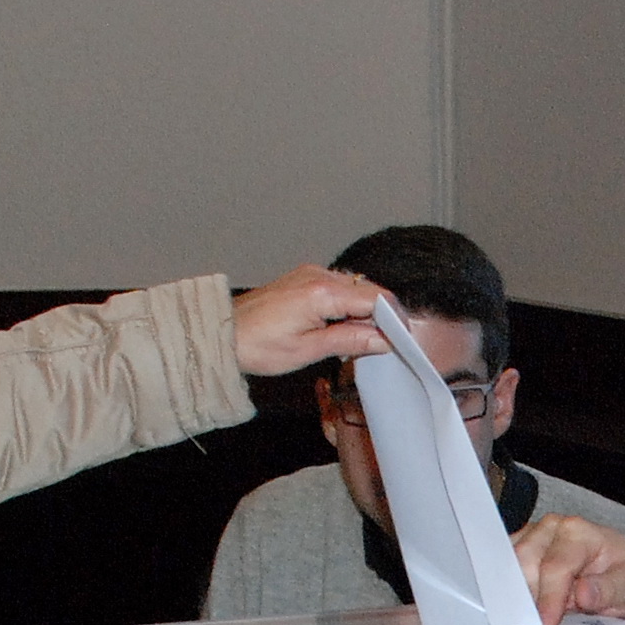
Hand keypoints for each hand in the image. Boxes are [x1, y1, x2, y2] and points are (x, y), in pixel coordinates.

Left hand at [229, 263, 389, 375]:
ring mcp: (310, 274)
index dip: (394, 318)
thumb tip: (382, 339)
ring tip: (356, 340)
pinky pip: (338, 288)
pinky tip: (339, 327)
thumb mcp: (308, 350)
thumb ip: (349, 341)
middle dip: (380, 316)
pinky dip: (346, 306)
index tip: (402, 339)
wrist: (222, 333)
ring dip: (362, 312)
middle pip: (368, 291)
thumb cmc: (258, 345)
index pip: (376, 298)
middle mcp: (318, 276)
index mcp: (321, 293)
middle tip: (381, 345)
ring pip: (354, 289)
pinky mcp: (304, 278)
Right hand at [513, 514, 624, 624]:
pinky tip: (514, 612)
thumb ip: (609, 590)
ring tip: (524, 623)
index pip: (556, 567)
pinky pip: (503, 568)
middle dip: (527, 599)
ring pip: (509, 565)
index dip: (549, 599)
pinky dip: (507, 590)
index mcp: (579, 532)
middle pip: (526, 563)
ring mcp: (532, 535)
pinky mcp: (519, 548)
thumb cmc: (622, 578)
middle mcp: (551, 527)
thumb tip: (584, 593)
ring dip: (514, 595)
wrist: (615, 574)